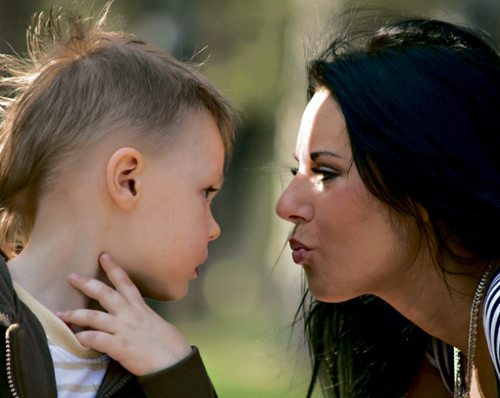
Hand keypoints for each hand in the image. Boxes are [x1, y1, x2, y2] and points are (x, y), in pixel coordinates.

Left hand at [57, 253, 191, 375]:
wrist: (173, 360)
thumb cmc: (168, 342)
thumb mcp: (155, 322)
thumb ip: (141, 316)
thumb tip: (133, 316)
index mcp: (140, 307)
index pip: (125, 282)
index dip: (113, 268)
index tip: (103, 256)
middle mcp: (130, 314)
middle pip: (105, 293)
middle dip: (87, 284)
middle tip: (71, 277)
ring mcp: (123, 329)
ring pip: (94, 316)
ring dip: (75, 315)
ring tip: (61, 314)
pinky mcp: (119, 346)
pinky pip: (96, 339)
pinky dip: (84, 338)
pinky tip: (76, 338)